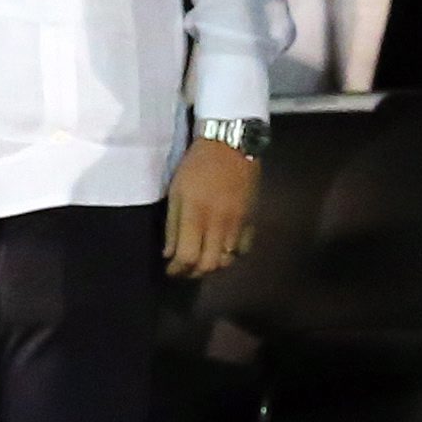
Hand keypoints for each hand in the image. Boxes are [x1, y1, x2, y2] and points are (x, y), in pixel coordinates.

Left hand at [163, 137, 259, 277]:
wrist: (231, 148)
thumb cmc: (196, 166)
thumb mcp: (176, 191)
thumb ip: (173, 225)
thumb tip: (169, 254)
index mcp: (196, 216)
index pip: (188, 256)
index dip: (177, 270)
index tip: (170, 271)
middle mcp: (220, 225)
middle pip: (210, 265)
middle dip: (194, 273)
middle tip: (183, 271)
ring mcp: (239, 225)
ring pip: (228, 261)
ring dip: (212, 266)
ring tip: (199, 262)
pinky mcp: (252, 221)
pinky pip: (243, 250)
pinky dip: (231, 256)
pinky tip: (220, 251)